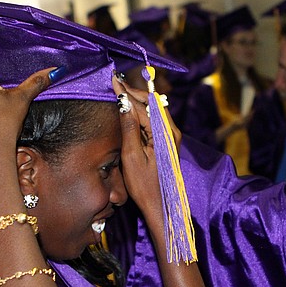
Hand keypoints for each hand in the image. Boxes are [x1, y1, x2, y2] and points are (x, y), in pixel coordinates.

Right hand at [113, 76, 162, 223]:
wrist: (162, 206)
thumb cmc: (145, 186)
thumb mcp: (132, 157)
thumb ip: (129, 128)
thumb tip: (123, 103)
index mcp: (164, 133)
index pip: (143, 105)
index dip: (126, 92)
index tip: (113, 80)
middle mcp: (172, 131)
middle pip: (152, 103)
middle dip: (133, 92)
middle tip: (116, 82)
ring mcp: (172, 136)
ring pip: (154, 109)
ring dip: (138, 100)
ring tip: (121, 91)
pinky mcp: (169, 142)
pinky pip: (156, 119)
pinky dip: (143, 110)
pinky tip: (131, 108)